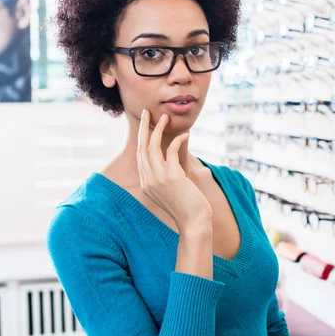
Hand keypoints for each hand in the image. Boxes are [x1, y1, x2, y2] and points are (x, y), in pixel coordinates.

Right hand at [137, 109, 212, 231]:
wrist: (193, 223)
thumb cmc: (188, 208)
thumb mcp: (172, 193)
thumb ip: (166, 179)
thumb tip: (172, 164)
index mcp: (146, 184)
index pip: (140, 157)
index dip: (143, 139)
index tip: (146, 126)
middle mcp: (148, 180)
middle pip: (142, 148)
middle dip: (143, 128)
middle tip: (146, 112)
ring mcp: (158, 179)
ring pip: (152, 147)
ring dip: (158, 129)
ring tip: (165, 117)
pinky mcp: (171, 177)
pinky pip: (171, 151)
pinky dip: (177, 141)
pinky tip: (186, 135)